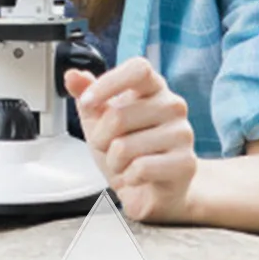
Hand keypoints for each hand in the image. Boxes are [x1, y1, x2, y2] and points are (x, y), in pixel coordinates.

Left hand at [63, 57, 197, 222]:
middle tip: (110, 149)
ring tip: (127, 164)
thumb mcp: (100, 122)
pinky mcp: (186, 163)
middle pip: (118, 116)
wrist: (151, 190)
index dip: (109, 83)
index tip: (87, 102)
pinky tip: (138, 176)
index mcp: (153, 88)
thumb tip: (72, 76)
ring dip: (114, 162)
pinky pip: (140, 168)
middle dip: (100, 140)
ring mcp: (182, 134)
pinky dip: (128, 177)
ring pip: (124, 147)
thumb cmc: (128, 151)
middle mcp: (172, 106)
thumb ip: (86, 96)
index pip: (138, 69)